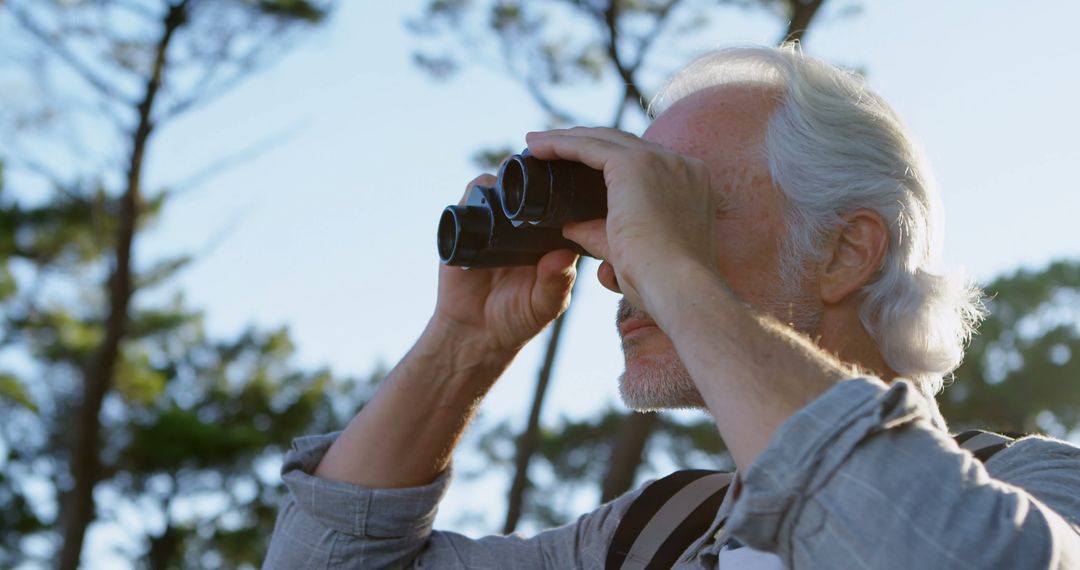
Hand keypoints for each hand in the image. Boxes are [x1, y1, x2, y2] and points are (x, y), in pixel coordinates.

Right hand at [431, 174, 578, 357]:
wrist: (474, 332)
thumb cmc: (517, 319)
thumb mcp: (543, 306)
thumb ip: (555, 284)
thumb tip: (563, 255)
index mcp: (550, 239)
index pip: (561, 204)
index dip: (565, 191)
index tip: (569, 180)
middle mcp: (523, 225)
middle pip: (530, 185)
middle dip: (534, 175)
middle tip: (538, 175)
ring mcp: (494, 222)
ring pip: (500, 185)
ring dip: (504, 179)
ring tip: (510, 186)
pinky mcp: (466, 226)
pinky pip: (469, 199)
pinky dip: (475, 194)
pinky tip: (483, 201)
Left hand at [525, 128, 718, 319]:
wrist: (679, 289)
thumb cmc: (662, 285)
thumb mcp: (633, 254)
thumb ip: (602, 236)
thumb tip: (571, 227)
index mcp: (690, 185)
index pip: (644, 163)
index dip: (609, 162)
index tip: (580, 168)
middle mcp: (681, 166)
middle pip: (623, 144)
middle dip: (585, 143)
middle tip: (549, 146)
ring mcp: (661, 161)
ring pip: (604, 139)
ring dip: (566, 139)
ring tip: (535, 143)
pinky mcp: (635, 165)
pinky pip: (589, 146)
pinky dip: (560, 144)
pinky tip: (537, 146)